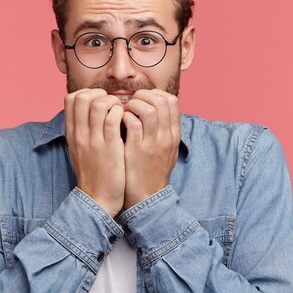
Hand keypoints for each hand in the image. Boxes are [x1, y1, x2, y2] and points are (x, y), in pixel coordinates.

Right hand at [65, 89, 125, 216]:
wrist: (97, 199)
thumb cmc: (93, 173)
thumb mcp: (79, 149)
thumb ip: (81, 130)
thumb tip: (89, 111)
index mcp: (72, 133)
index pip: (71, 99)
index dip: (87, 93)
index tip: (100, 101)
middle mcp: (80, 134)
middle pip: (82, 97)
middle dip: (99, 93)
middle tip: (112, 103)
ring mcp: (94, 140)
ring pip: (98, 105)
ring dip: (113, 102)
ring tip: (121, 111)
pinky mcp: (110, 148)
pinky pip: (113, 119)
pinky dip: (121, 114)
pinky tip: (127, 120)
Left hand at [122, 89, 180, 209]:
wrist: (147, 198)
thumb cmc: (151, 171)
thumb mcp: (166, 150)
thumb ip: (163, 130)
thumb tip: (155, 109)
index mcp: (173, 135)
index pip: (172, 101)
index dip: (155, 94)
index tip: (142, 98)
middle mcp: (166, 137)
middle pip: (162, 101)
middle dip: (144, 95)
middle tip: (131, 101)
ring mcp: (153, 144)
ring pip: (149, 109)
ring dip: (133, 104)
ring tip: (125, 110)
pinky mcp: (137, 151)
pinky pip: (133, 123)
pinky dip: (124, 116)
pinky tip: (118, 122)